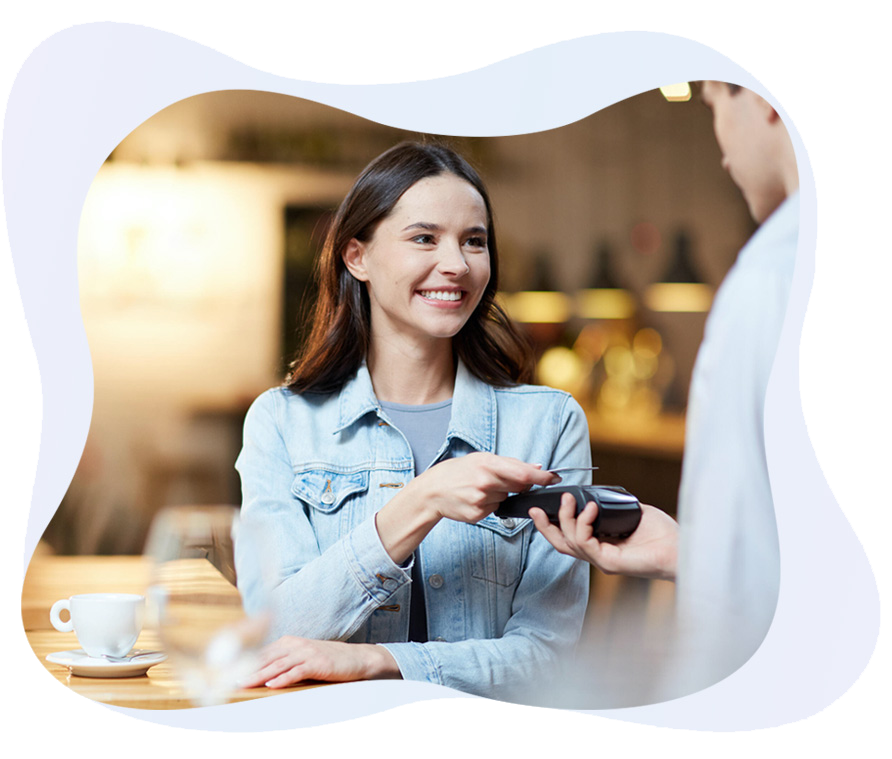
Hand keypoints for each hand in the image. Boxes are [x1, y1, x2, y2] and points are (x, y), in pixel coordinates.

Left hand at [240, 636, 400, 688]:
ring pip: (277, 665)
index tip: (228, 672)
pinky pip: (297, 672)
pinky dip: (283, 678)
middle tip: (229, 680)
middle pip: (266, 658)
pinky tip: (272, 686)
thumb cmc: (328, 660)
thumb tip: (262, 672)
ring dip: (259, 675)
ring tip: (244, 684)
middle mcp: (296, 644)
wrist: (356, 658)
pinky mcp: (317, 663)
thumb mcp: (304, 657)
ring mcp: (306, 653)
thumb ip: (285, 661)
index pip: (262, 653)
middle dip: (246, 670)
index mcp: (289, 642)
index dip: (245, 663)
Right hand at [415, 452, 559, 523]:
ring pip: (506, 498)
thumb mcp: (482, 458)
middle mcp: (486, 482)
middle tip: (504, 479)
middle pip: (518, 486)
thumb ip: (510, 463)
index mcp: (488, 464)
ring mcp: (481, 500)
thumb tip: (537, 467)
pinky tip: (476, 498)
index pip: (524, 472)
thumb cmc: (459, 471)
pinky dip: (491, 504)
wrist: (433, 490)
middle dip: (519, 484)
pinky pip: (495, 509)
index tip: (555, 478)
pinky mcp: (478, 515)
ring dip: (501, 494)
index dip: (542, 477)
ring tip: (481, 488)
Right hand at [530, 493, 678, 580]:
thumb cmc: (663, 534)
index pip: (570, 538)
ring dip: (566, 518)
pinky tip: (591, 509)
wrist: (682, 548)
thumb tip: (595, 495)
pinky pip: (585, 543)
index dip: (553, 525)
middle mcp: (599, 555)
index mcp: (602, 545)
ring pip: (569, 543)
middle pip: (562, 545)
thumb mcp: (631, 512)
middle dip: (545, 527)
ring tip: (569, 499)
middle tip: (535, 509)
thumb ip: (611, 505)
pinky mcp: (609, 563)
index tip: (542, 508)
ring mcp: (602, 561)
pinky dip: (583, 523)